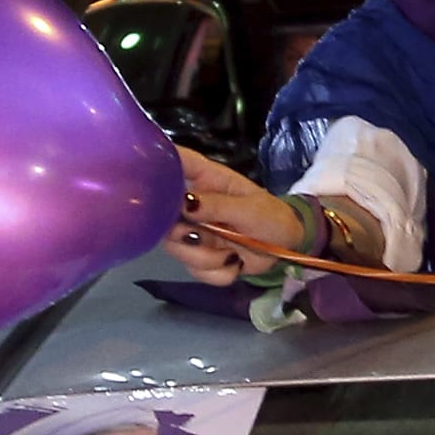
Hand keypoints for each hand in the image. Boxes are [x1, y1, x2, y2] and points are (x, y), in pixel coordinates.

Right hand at [167, 150, 302, 283]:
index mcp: (204, 179)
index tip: (149, 179)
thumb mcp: (250, 208)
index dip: (157, 164)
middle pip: (161, 216)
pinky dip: (216, 273)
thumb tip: (183, 203)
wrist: (286, 245)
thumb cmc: (271, 215)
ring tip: (231, 255)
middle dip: (181, 235)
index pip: (173, 161)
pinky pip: (195, 270)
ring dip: (204, 259)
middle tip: (202, 237)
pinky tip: (233, 264)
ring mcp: (192, 231)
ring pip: (176, 248)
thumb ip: (217, 205)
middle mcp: (191, 204)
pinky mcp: (199, 256)